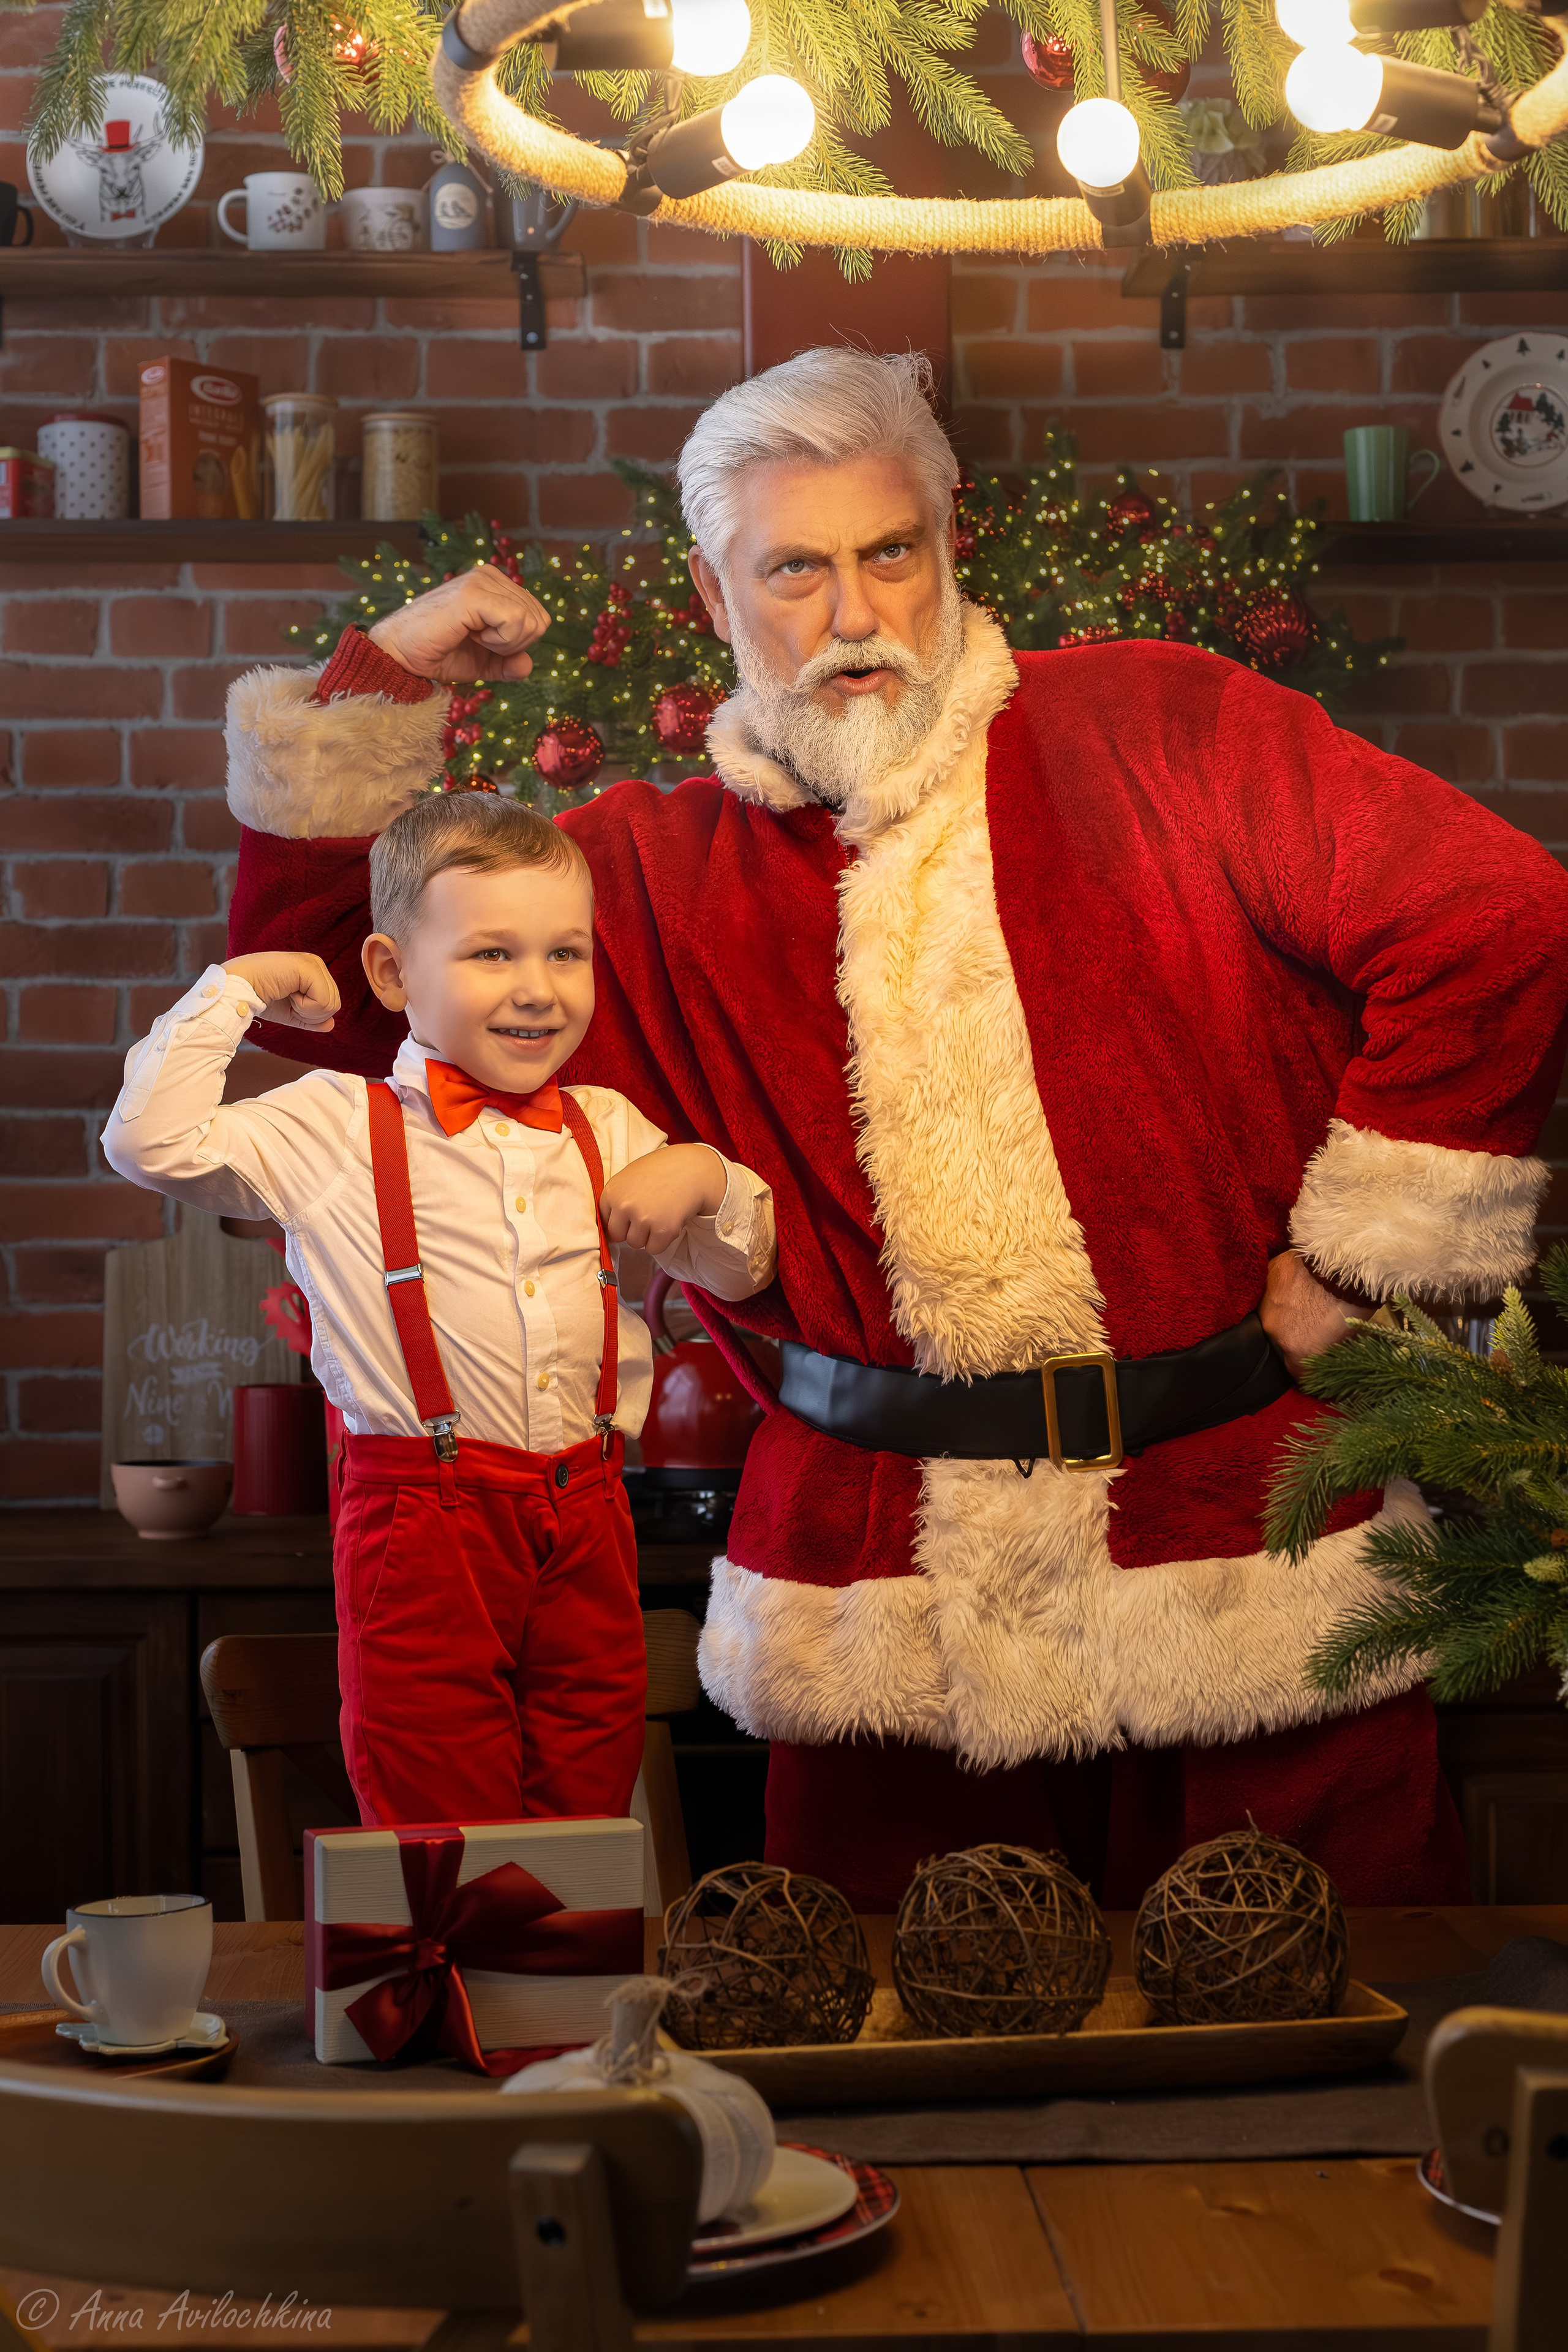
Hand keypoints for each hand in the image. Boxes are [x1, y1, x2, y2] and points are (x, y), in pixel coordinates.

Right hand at [224, 952, 339, 1033]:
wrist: (238, 989)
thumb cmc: (259, 997)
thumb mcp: (291, 1012)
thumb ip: (311, 1019)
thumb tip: (331, 1025)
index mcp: (313, 973)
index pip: (330, 1004)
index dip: (309, 1015)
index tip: (288, 1002)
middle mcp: (316, 964)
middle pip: (334, 1005)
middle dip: (309, 1014)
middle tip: (287, 1000)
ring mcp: (313, 963)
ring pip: (331, 1005)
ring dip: (305, 1010)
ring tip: (286, 995)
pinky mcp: (308, 967)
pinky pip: (323, 1001)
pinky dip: (304, 1007)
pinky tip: (287, 993)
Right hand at [367, 564, 550, 683]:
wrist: (401, 655)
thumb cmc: (439, 654)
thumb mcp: (485, 663)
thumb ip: (510, 663)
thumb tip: (528, 665)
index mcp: (497, 585)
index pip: (538, 618)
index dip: (518, 644)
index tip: (484, 642)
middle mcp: (491, 575)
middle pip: (539, 620)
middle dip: (514, 645)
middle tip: (477, 641)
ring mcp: (482, 580)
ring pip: (530, 621)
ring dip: (504, 643)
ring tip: (471, 636)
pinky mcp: (473, 593)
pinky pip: (514, 621)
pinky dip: (499, 641)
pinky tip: (471, 635)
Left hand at [601, 1144, 725, 1257]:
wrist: (692, 1168)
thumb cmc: (660, 1172)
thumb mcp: (629, 1178)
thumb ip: (616, 1200)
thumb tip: (609, 1232)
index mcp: (612, 1192)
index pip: (605, 1222)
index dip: (621, 1220)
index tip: (633, 1212)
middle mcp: (624, 1205)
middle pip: (618, 1236)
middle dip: (631, 1230)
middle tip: (648, 1213)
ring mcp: (643, 1218)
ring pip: (636, 1243)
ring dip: (648, 1235)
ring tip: (660, 1214)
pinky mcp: (663, 1230)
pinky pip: (654, 1249)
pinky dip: (662, 1241)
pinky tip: (669, 1220)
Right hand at [1261, 1249, 1369, 1381]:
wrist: (1347, 1261)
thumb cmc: (1355, 1300)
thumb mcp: (1350, 1335)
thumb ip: (1334, 1352)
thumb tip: (1333, 1360)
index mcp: (1298, 1350)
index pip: (1297, 1374)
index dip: (1308, 1372)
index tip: (1316, 1368)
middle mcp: (1275, 1331)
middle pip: (1281, 1345)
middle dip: (1295, 1341)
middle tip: (1312, 1330)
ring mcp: (1266, 1302)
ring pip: (1272, 1317)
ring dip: (1286, 1316)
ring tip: (1304, 1306)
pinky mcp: (1267, 1278)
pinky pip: (1270, 1291)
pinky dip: (1282, 1292)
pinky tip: (1297, 1286)